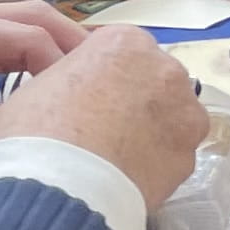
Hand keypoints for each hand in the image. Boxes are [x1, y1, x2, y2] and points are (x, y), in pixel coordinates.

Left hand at [0, 2, 85, 222]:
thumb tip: (54, 133)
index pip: (26, 32)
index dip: (64, 60)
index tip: (93, 96)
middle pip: (30, 19)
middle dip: (72, 44)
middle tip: (108, 79)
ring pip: (20, 37)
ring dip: (56, 56)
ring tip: (91, 87)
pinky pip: (6, 62)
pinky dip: (36, 72)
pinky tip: (54, 98)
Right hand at [0, 23, 209, 205]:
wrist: (62, 187)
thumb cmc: (39, 129)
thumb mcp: (42, 83)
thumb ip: (76, 74)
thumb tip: (83, 88)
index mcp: (126, 43)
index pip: (123, 48)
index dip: (106, 72)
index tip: (92, 93)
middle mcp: (166, 70)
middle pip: (154, 78)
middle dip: (135, 98)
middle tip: (104, 125)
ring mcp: (186, 113)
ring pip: (172, 116)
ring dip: (152, 128)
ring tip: (116, 154)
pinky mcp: (191, 155)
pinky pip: (174, 153)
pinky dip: (157, 162)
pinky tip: (129, 175)